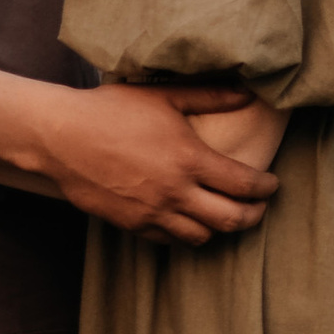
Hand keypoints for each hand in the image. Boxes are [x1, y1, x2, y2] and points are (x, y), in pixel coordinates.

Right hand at [46, 83, 280, 244]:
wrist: (61, 136)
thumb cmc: (112, 110)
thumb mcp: (164, 96)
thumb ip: (209, 97)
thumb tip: (247, 92)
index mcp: (189, 159)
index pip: (244, 184)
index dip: (266, 188)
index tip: (272, 184)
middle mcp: (175, 192)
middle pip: (232, 220)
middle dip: (254, 215)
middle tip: (259, 207)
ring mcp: (152, 213)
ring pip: (202, 237)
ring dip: (220, 228)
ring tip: (225, 214)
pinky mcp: (132, 225)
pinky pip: (170, 241)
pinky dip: (187, 234)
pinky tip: (190, 220)